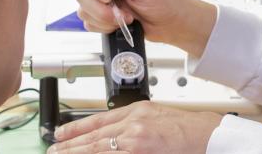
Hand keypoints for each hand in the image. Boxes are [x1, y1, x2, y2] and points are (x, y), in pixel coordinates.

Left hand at [48, 101, 221, 153]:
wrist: (208, 136)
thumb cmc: (186, 128)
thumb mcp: (153, 115)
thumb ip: (130, 120)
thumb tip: (107, 133)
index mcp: (135, 111)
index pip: (97, 120)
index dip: (75, 129)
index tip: (60, 135)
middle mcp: (133, 125)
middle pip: (94, 137)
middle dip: (70, 146)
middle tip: (54, 151)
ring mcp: (136, 142)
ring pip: (99, 150)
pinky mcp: (142, 153)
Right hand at [72, 0, 216, 55]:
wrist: (172, 25)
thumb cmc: (165, 2)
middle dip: (98, 6)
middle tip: (118, 11)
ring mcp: (102, 0)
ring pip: (83, 9)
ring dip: (103, 18)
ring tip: (125, 18)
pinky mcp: (102, 17)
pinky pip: (89, 23)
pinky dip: (103, 27)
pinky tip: (119, 25)